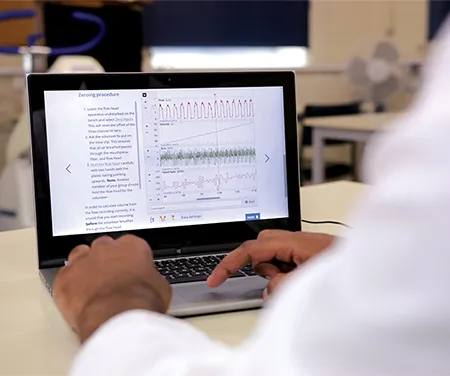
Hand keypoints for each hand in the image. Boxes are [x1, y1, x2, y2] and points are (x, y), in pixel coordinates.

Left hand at [53, 235, 170, 342]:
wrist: (117, 318)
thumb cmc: (140, 303)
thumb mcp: (161, 287)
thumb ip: (151, 277)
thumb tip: (151, 282)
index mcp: (132, 246)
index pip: (130, 245)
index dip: (131, 260)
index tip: (132, 270)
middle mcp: (106, 248)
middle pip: (104, 247)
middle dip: (107, 260)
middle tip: (112, 279)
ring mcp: (83, 261)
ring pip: (80, 255)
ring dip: (86, 267)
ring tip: (92, 285)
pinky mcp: (65, 278)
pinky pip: (64, 276)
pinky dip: (69, 285)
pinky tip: (77, 297)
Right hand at [207, 230, 334, 297]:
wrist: (376, 269)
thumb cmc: (346, 268)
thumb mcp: (307, 282)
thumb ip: (280, 283)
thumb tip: (268, 283)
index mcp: (293, 241)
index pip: (251, 249)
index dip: (229, 263)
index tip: (216, 279)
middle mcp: (294, 239)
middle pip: (259, 248)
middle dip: (261, 267)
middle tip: (279, 280)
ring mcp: (300, 245)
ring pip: (271, 257)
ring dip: (276, 273)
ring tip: (298, 281)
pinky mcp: (304, 252)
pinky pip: (283, 262)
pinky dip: (285, 274)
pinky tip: (302, 280)